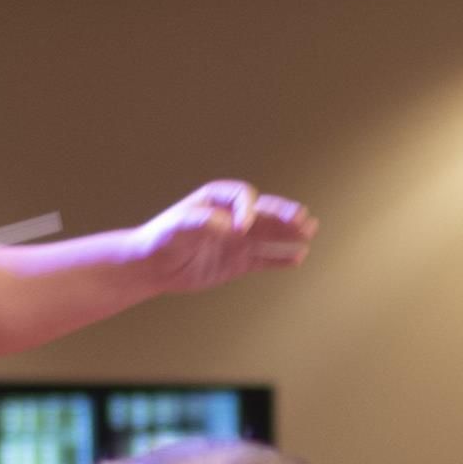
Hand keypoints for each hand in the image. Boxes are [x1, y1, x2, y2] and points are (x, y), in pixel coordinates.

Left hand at [134, 180, 314, 293]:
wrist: (152, 266)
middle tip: (302, 218)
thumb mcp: (175, 227)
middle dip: (283, 214)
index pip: (243, 197)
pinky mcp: (238, 261)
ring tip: (310, 230)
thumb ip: (199, 223)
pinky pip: (264, 259)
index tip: (242, 228)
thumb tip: (225, 225)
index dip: (248, 209)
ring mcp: (237, 240)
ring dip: (289, 233)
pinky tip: (298, 257)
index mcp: (217, 200)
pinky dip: (280, 259)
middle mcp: (232, 217)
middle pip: (264, 212)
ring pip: (269, 234)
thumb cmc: (160, 240)